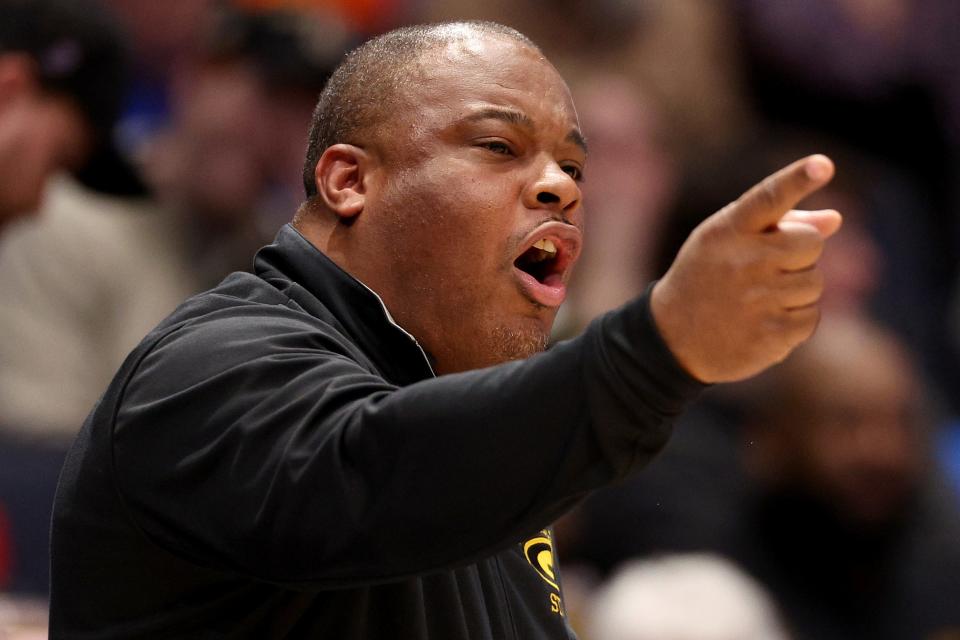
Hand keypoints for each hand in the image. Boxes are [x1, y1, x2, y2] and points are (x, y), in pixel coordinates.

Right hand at [651, 155, 841, 382]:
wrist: (673, 338)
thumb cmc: (709, 276)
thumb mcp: (727, 241)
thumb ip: (779, 223)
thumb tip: (835, 219)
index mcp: (728, 231)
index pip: (768, 198)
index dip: (798, 180)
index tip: (823, 165)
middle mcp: (742, 262)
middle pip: (810, 243)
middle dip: (799, 254)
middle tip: (766, 268)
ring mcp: (757, 300)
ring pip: (814, 282)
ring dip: (797, 290)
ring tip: (759, 298)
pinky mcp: (770, 335)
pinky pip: (811, 317)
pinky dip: (795, 321)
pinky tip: (764, 321)